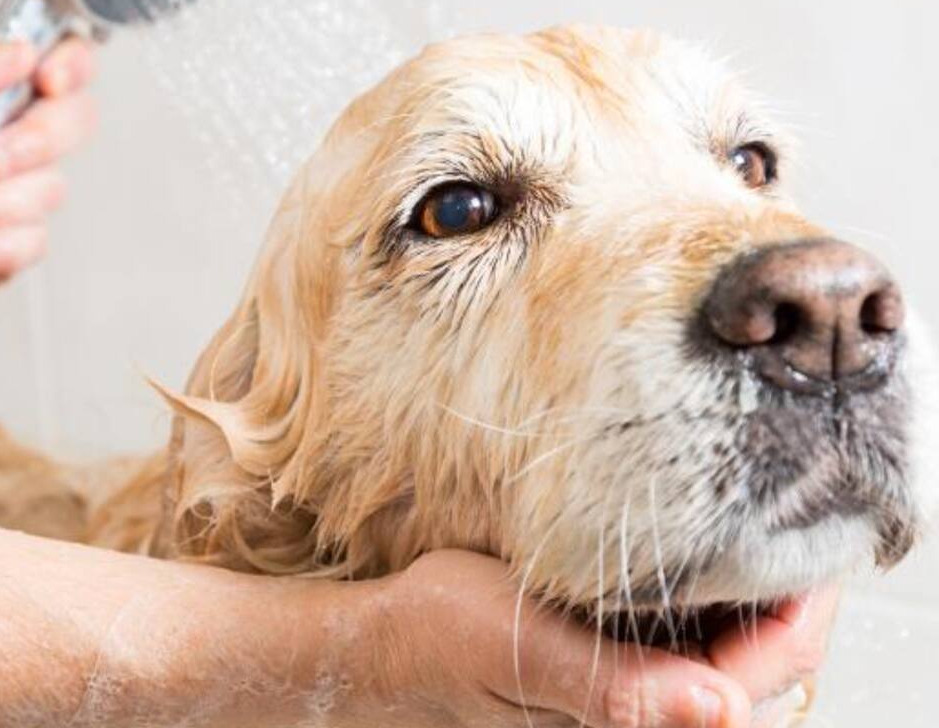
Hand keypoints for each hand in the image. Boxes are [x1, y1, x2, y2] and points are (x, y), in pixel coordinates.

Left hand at [0, 37, 95, 306]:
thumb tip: (21, 50)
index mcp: (3, 95)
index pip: (67, 65)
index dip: (72, 66)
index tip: (46, 80)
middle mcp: (26, 140)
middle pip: (76, 123)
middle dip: (32, 143)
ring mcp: (27, 193)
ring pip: (48, 191)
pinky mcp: (21, 243)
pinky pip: (32, 242)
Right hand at [347, 550, 838, 727]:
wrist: (393, 639)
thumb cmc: (443, 639)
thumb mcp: (522, 648)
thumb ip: (616, 689)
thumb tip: (719, 712)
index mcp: (633, 722)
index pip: (766, 670)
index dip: (803, 602)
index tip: (818, 528)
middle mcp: (649, 716)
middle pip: (768, 662)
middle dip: (790, 590)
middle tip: (801, 505)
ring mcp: (641, 693)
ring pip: (741, 648)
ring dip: (759, 589)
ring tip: (766, 516)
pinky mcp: (626, 668)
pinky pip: (702, 637)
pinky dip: (719, 589)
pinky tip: (711, 545)